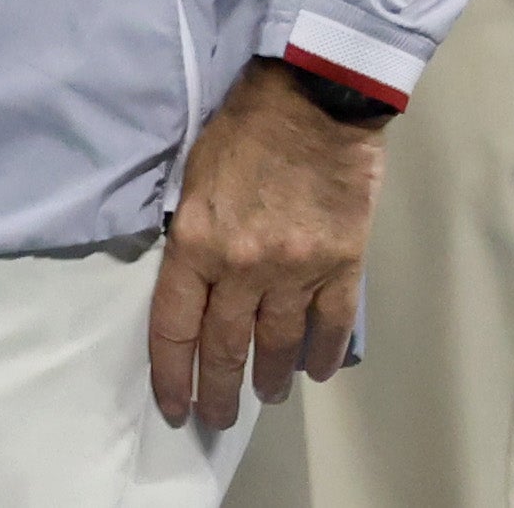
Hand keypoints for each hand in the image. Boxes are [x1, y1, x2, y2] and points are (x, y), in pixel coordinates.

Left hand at [149, 61, 389, 431]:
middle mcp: (242, 266)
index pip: (174, 327)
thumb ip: (188, 234)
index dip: (172, 374)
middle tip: (218, 417)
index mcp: (195, 242)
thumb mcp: (190, 175)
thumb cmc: (242, 127)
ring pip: (277, 344)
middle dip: (219, 390)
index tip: (176, 405)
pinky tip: (316, 372)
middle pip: (226, 346)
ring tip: (264, 396)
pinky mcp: (341, 263)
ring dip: (269, 378)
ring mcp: (296, 269)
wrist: (313, 96)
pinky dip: (322, 353)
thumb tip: (188, 281)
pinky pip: (331, 324)